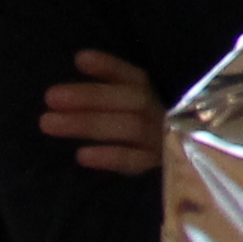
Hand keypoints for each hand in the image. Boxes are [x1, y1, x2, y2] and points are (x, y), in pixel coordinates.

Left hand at [41, 48, 164, 176]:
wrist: (195, 182)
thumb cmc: (149, 137)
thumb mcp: (134, 112)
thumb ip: (112, 88)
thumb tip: (80, 59)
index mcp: (159, 97)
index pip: (135, 78)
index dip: (110, 68)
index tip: (80, 59)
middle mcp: (165, 114)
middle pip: (131, 100)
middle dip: (90, 97)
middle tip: (50, 97)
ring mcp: (165, 141)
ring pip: (129, 127)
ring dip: (89, 123)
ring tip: (47, 122)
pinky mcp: (162, 169)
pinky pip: (136, 162)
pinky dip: (111, 157)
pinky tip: (82, 155)